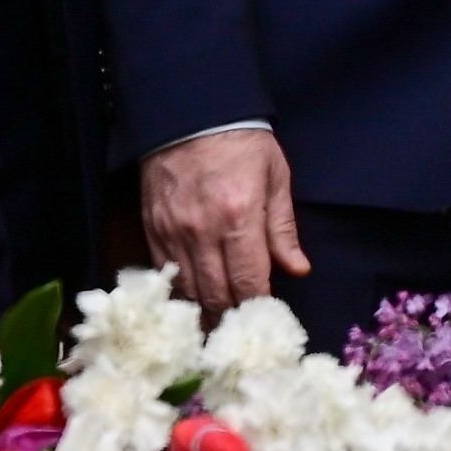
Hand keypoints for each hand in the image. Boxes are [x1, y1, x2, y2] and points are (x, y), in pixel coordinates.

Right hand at [141, 131, 308, 317]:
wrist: (190, 115)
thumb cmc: (242, 144)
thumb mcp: (276, 177)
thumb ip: (283, 229)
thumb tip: (298, 269)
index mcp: (240, 218)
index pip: (249, 281)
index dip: (258, 307)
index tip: (267, 321)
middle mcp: (203, 232)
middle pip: (216, 294)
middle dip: (231, 318)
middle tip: (242, 335)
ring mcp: (173, 233)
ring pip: (188, 291)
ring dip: (204, 314)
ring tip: (218, 330)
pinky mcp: (153, 230)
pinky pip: (165, 275)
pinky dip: (179, 295)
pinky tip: (190, 307)